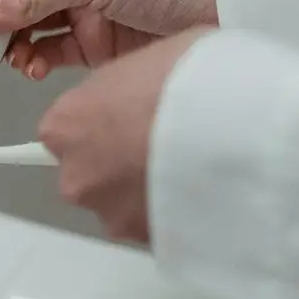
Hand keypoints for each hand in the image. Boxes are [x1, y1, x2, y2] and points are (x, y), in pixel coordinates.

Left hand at [37, 27, 213, 242]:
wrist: (234, 126)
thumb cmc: (188, 80)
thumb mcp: (146, 58)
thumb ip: (123, 86)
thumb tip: (135, 92)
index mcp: (64, 124)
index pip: (64, 129)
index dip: (99, 123)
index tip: (126, 119)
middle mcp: (75, 175)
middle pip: (88, 172)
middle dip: (118, 163)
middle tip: (162, 143)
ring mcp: (110, 213)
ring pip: (120, 203)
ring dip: (145, 190)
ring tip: (190, 166)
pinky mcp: (147, 240)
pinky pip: (154, 224)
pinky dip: (172, 211)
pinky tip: (203, 189)